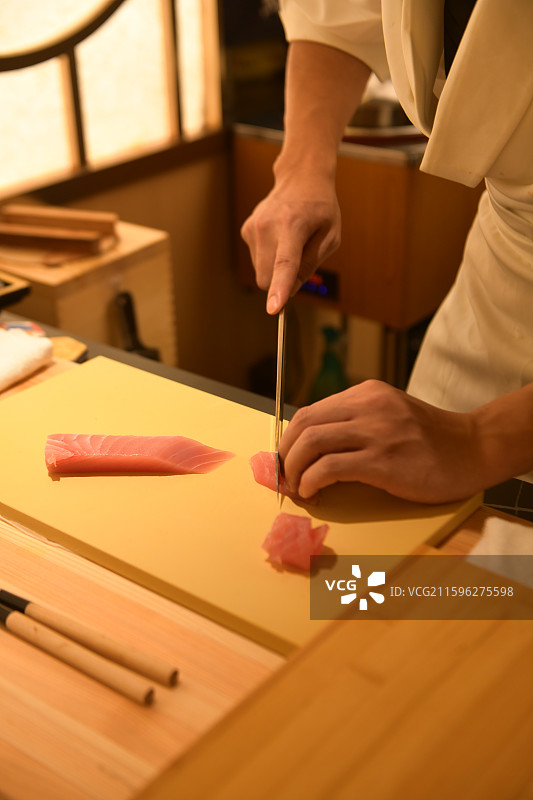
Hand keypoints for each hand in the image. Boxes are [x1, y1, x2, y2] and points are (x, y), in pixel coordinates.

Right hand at [241, 172, 340, 314]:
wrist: (301, 179)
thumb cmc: (320, 209)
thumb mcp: (330, 237)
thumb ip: (310, 264)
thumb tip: (288, 291)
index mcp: (293, 226)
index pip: (285, 263)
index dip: (279, 288)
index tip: (273, 309)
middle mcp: (268, 226)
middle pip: (268, 278)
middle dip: (281, 283)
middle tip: (301, 259)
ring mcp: (253, 228)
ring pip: (261, 273)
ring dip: (276, 268)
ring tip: (291, 243)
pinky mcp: (246, 231)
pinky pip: (257, 261)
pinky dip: (270, 258)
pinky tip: (280, 237)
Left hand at [279, 380, 485, 503]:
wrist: (474, 450)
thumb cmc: (432, 440)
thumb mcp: (390, 415)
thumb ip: (357, 423)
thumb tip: (313, 448)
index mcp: (367, 394)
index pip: (310, 411)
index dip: (289, 439)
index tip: (285, 460)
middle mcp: (368, 406)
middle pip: (304, 424)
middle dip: (285, 454)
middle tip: (284, 477)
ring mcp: (376, 431)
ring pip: (312, 443)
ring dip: (294, 469)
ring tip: (296, 488)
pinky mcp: (382, 460)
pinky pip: (330, 467)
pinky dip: (311, 481)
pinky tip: (314, 493)